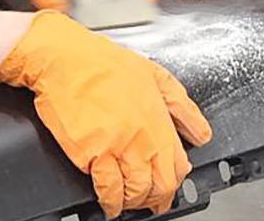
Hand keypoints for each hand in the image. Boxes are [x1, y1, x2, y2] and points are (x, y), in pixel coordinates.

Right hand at [0, 11, 213, 216]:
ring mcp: (116, 148)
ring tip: (129, 203)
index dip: (175, 181)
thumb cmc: (103, 62)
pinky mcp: (90, 155)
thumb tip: (200, 132)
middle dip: (157, 198)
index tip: (169, 186)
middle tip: (152, 202)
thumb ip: (181, 106)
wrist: (64, 59)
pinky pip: (107, 189)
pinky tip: (109, 203)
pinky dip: (111, 202)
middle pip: (160, 184)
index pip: (178, 165)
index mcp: (158, 120)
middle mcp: (141, 138)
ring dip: (135, 203)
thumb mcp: (155, 75)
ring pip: (136, 191)